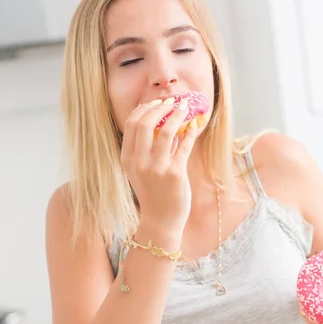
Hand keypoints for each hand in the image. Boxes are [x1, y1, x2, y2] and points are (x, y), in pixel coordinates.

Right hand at [120, 98, 201, 232]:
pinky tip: (194, 126)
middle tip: (171, 102)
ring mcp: (157, 168)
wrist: (160, 220)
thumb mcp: (142, 171)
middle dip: (160, 107)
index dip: (144, 109)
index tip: (155, 103)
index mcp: (128, 159)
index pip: (132, 124)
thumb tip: (165, 122)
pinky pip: (184, 145)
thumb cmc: (153, 193)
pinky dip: (190, 132)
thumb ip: (149, 148)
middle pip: (146, 123)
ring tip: (184, 109)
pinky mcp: (175, 174)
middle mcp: (139, 162)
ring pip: (166, 131)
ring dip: (177, 115)